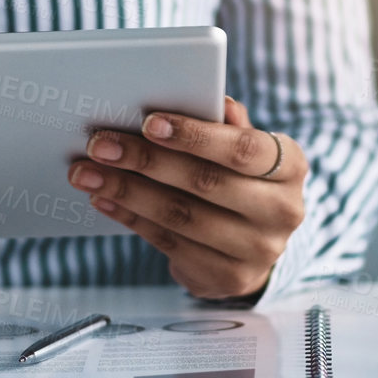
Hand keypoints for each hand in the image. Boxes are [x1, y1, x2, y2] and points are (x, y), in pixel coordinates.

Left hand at [67, 97, 306, 299]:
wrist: (254, 245)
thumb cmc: (241, 178)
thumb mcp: (244, 148)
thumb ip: (226, 124)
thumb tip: (214, 100)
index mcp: (291, 166)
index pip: (243, 148)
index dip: (195, 136)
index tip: (147, 122)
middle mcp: (283, 211)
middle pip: (206, 183)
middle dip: (145, 161)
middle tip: (100, 144)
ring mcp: (258, 251)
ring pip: (181, 216)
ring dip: (126, 191)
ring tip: (86, 172)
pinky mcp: (228, 277)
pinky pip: (169, 243)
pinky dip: (131, 217)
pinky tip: (103, 198)